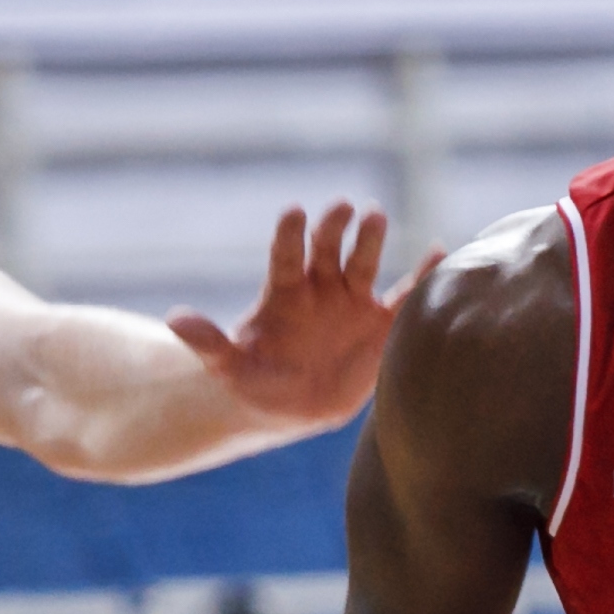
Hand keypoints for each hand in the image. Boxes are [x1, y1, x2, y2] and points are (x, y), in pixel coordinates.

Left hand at [167, 203, 400, 433]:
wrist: (297, 405)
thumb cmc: (259, 383)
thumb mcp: (231, 368)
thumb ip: (209, 344)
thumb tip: (174, 321)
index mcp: (285, 291)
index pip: (286, 254)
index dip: (289, 234)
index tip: (295, 211)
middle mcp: (320, 285)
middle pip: (327, 247)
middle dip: (334, 226)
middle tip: (343, 207)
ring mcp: (354, 300)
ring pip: (364, 261)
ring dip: (370, 238)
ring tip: (375, 216)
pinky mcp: (383, 323)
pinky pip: (405, 296)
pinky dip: (423, 276)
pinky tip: (439, 254)